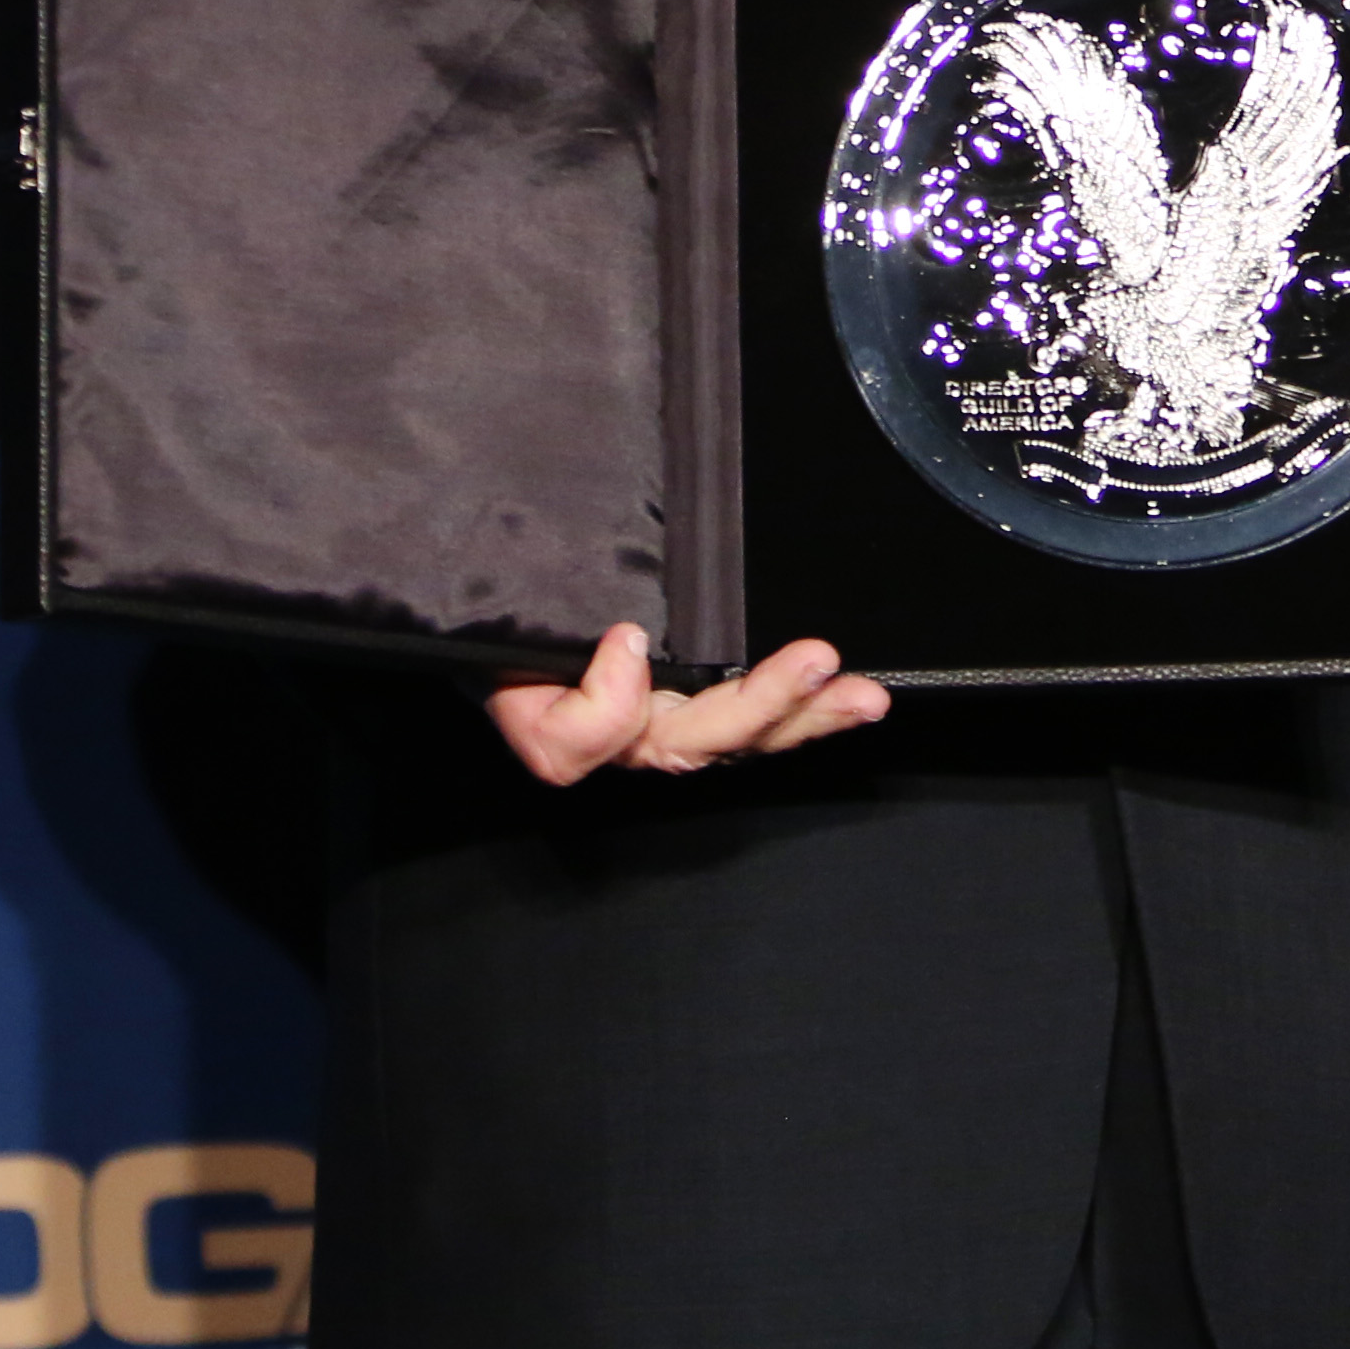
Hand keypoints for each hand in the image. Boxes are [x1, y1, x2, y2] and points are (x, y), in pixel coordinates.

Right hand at [484, 624, 890, 786]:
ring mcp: (660, 728)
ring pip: (733, 743)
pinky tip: (853, 697)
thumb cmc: (494, 613)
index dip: (607, 702)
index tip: (624, 635)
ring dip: (803, 716)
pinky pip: (755, 727)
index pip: (574, 745)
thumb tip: (625, 638)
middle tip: (813, 661)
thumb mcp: (487, 625)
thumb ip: (525, 634)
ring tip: (862, 696)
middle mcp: (613, 739)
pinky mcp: (698, 709)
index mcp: (549, 722)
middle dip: (758, 707)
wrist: (504, 604)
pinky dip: (806, 713)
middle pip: (683, 745)